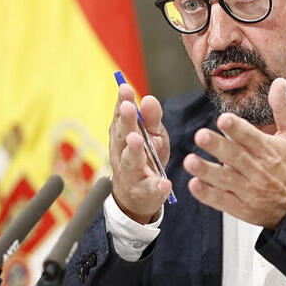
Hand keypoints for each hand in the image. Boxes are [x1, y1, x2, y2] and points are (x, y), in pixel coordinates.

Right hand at [109, 82, 171, 222]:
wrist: (138, 198)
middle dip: (125, 121)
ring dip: (134, 150)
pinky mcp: (143, 192)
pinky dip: (157, 186)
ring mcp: (130, 173)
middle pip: (122, 136)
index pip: (121, 116)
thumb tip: (148, 98)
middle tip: (128, 108)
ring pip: (130, 161)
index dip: (122, 102)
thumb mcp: (152, 136)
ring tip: (137, 140)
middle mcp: (122, 153)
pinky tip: (164, 183)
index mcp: (123, 136)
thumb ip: (152, 118)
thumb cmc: (145, 159)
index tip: (125, 88)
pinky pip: (149, 188)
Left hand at [183, 78, 285, 228]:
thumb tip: (279, 83)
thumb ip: (283, 109)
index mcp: (268, 150)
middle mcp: (257, 169)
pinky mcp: (241, 207)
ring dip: (206, 170)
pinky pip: (222, 201)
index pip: (251, 137)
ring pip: (224, 179)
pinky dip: (207, 194)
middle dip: (217, 146)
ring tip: (190, 161)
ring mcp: (248, 190)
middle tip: (200, 135)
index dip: (237, 128)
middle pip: (234, 156)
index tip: (224, 119)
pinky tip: (194, 185)